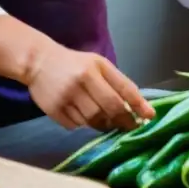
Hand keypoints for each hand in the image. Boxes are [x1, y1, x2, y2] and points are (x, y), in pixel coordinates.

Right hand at [25, 41, 154, 131]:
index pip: (124, 88)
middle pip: (110, 108)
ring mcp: (67, 96)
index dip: (139, 104)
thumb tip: (136, 107)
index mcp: (97, 67)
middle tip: (130, 126)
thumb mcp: (97, 64)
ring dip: (103, 123)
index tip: (150, 116)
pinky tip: (81, 115)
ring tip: (106, 120)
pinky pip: (76, 125)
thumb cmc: (74, 64)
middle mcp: (83, 80)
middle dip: (124, 120)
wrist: (38, 62)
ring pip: (94, 120)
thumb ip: (115, 82)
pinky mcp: (54, 110)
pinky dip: (83, 124)